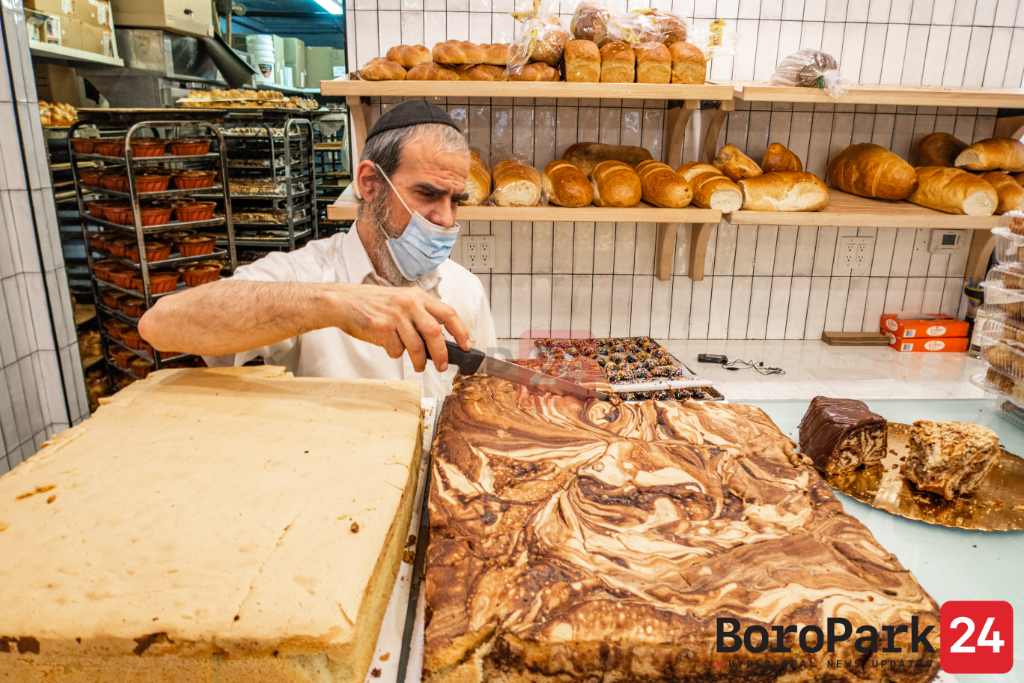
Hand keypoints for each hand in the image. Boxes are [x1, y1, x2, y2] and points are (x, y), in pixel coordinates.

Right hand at [331, 283, 470, 372]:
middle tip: (443, 365)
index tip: (467, 345)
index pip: (448, 313)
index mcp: (417, 296)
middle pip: (435, 333)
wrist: (343, 303)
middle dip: (442, 353)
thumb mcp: (400, 301)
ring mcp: (395, 316)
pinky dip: (395, 353)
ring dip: (419, 361)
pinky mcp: (382, 328)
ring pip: (416, 346)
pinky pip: (396, 350)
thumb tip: (438, 340)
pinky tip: (389, 347)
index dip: (461, 331)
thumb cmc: (372, 304)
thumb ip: (419, 315)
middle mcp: (409, 304)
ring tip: (418, 366)